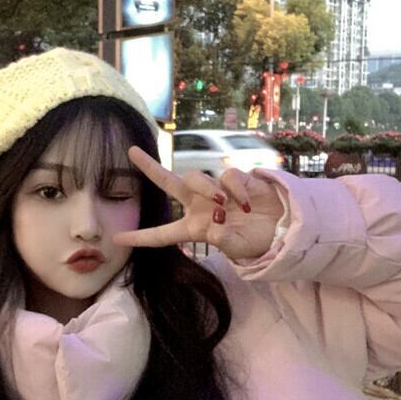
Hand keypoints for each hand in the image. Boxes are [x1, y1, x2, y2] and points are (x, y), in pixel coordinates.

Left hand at [113, 146, 283, 260]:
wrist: (282, 227)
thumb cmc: (257, 241)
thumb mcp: (240, 248)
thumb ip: (226, 241)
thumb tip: (215, 229)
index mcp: (194, 229)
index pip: (162, 235)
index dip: (140, 237)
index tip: (117, 237)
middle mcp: (199, 207)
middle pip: (169, 184)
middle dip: (150, 167)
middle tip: (131, 151)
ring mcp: (215, 191)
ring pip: (195, 178)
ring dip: (205, 188)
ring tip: (223, 205)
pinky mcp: (234, 179)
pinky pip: (227, 176)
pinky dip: (236, 189)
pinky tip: (247, 202)